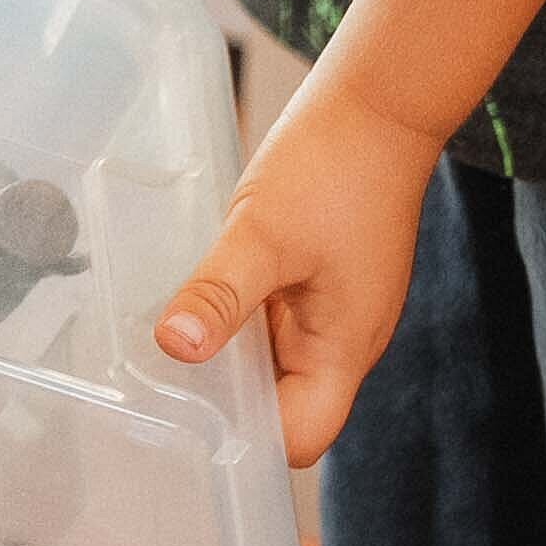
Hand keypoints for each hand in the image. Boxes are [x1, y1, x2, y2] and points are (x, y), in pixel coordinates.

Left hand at [152, 77, 444, 467]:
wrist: (378, 104)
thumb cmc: (334, 166)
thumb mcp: (262, 232)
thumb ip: (219, 293)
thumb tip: (174, 347)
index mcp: (344, 349)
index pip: (298, 438)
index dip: (247, 441)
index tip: (190, 414)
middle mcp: (347, 343)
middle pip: (286, 408)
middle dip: (231, 398)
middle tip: (167, 368)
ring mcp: (339, 313)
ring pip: (279, 364)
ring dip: (235, 354)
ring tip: (181, 325)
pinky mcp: (327, 283)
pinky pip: (280, 324)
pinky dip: (246, 317)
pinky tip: (210, 290)